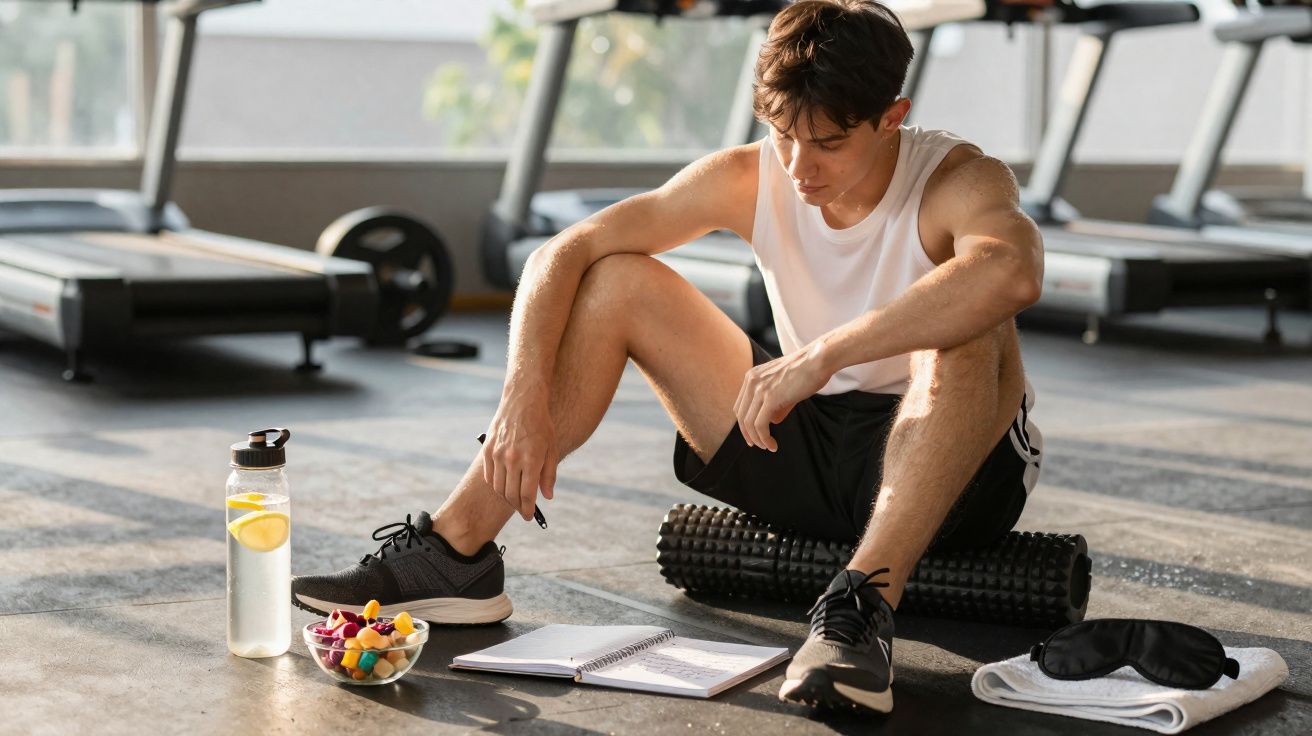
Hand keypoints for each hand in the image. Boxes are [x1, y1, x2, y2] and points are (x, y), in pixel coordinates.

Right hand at [481, 384, 557, 520]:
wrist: (522, 402)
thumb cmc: (541, 425)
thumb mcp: (552, 449)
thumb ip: (549, 475)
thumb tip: (546, 497)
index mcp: (531, 460)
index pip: (527, 494)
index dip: (528, 509)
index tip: (529, 516)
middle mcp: (512, 459)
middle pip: (511, 494)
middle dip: (518, 507)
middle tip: (523, 511)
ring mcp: (498, 455)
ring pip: (498, 488)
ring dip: (506, 498)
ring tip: (514, 500)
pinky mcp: (487, 451)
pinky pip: (489, 477)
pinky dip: (496, 486)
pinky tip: (503, 487)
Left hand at [733, 344, 831, 451]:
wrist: (819, 359)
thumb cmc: (808, 371)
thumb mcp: (785, 387)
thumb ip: (777, 403)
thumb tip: (772, 421)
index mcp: (753, 376)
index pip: (741, 405)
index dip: (744, 423)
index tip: (753, 435)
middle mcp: (752, 381)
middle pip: (741, 415)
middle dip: (748, 433)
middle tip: (759, 445)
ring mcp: (759, 389)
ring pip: (749, 423)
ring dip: (758, 439)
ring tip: (768, 447)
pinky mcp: (770, 398)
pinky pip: (760, 424)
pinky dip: (764, 438)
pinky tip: (772, 445)